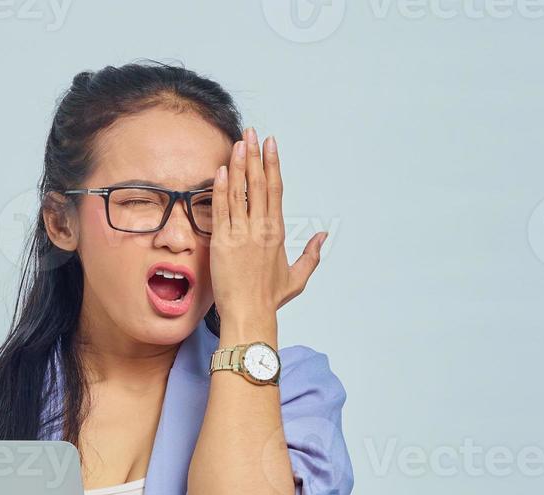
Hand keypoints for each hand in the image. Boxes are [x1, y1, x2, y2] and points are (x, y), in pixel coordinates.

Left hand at [209, 127, 327, 323]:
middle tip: (252, 132)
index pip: (276, 190)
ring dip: (239, 164)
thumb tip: (322, 236)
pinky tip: (222, 169)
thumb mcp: (297, 277)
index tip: (270, 145)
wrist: (249, 314)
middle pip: (259, 183)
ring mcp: (241, 234)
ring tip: (238, 142)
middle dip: (255, 155)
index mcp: (277, 232)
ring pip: (241, 191)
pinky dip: (221, 188)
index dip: (273, 164)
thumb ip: (311, 255)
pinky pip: (221, 209)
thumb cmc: (269, 299)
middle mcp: (261, 228)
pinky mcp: (223, 242)